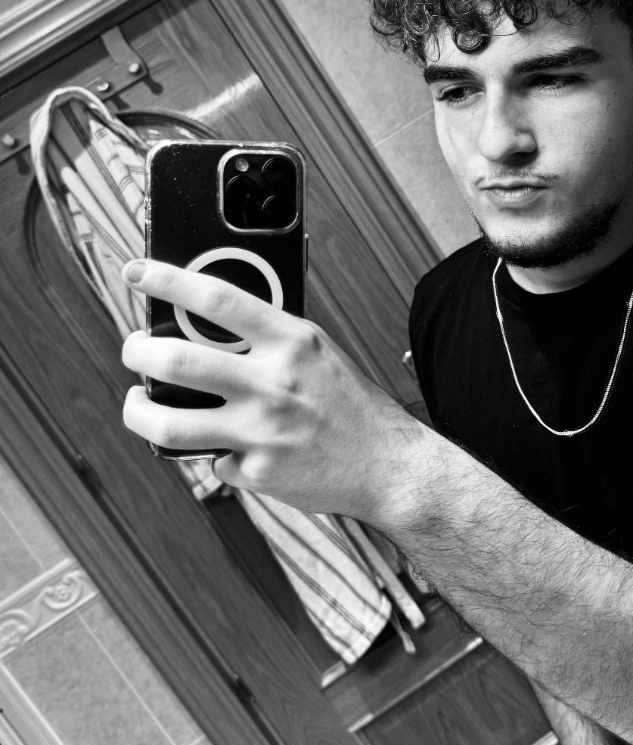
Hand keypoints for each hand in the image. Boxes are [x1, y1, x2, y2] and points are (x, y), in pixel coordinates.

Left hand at [120, 259, 424, 518]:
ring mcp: (262, 431)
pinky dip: (211, 453)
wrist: (387, 464)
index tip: (137, 272)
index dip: (168, 280)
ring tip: (138, 403)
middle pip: (176, 360)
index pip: (217, 300)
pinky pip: (210, 461)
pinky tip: (226, 447)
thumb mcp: (316, 350)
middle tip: (133, 349)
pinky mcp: (257, 472)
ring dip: (138, 411)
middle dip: (136, 351)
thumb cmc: (348, 402)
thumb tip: (204, 321)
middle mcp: (274, 383)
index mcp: (292, 341)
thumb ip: (268, 335)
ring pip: (168, 424)